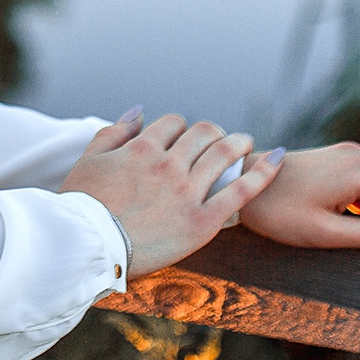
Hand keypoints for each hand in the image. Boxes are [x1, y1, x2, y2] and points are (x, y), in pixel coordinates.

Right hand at [58, 109, 283, 276]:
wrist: (85, 249)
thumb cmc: (81, 208)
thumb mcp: (89, 161)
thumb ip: (114, 132)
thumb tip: (139, 110)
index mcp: (142, 149)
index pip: (172, 123)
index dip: (179, 128)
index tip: (180, 140)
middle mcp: (168, 164)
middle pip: (202, 133)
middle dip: (212, 132)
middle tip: (219, 139)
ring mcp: (187, 192)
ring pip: (224, 154)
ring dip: (238, 142)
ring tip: (246, 143)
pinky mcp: (202, 222)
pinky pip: (241, 191)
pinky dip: (263, 172)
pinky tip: (278, 158)